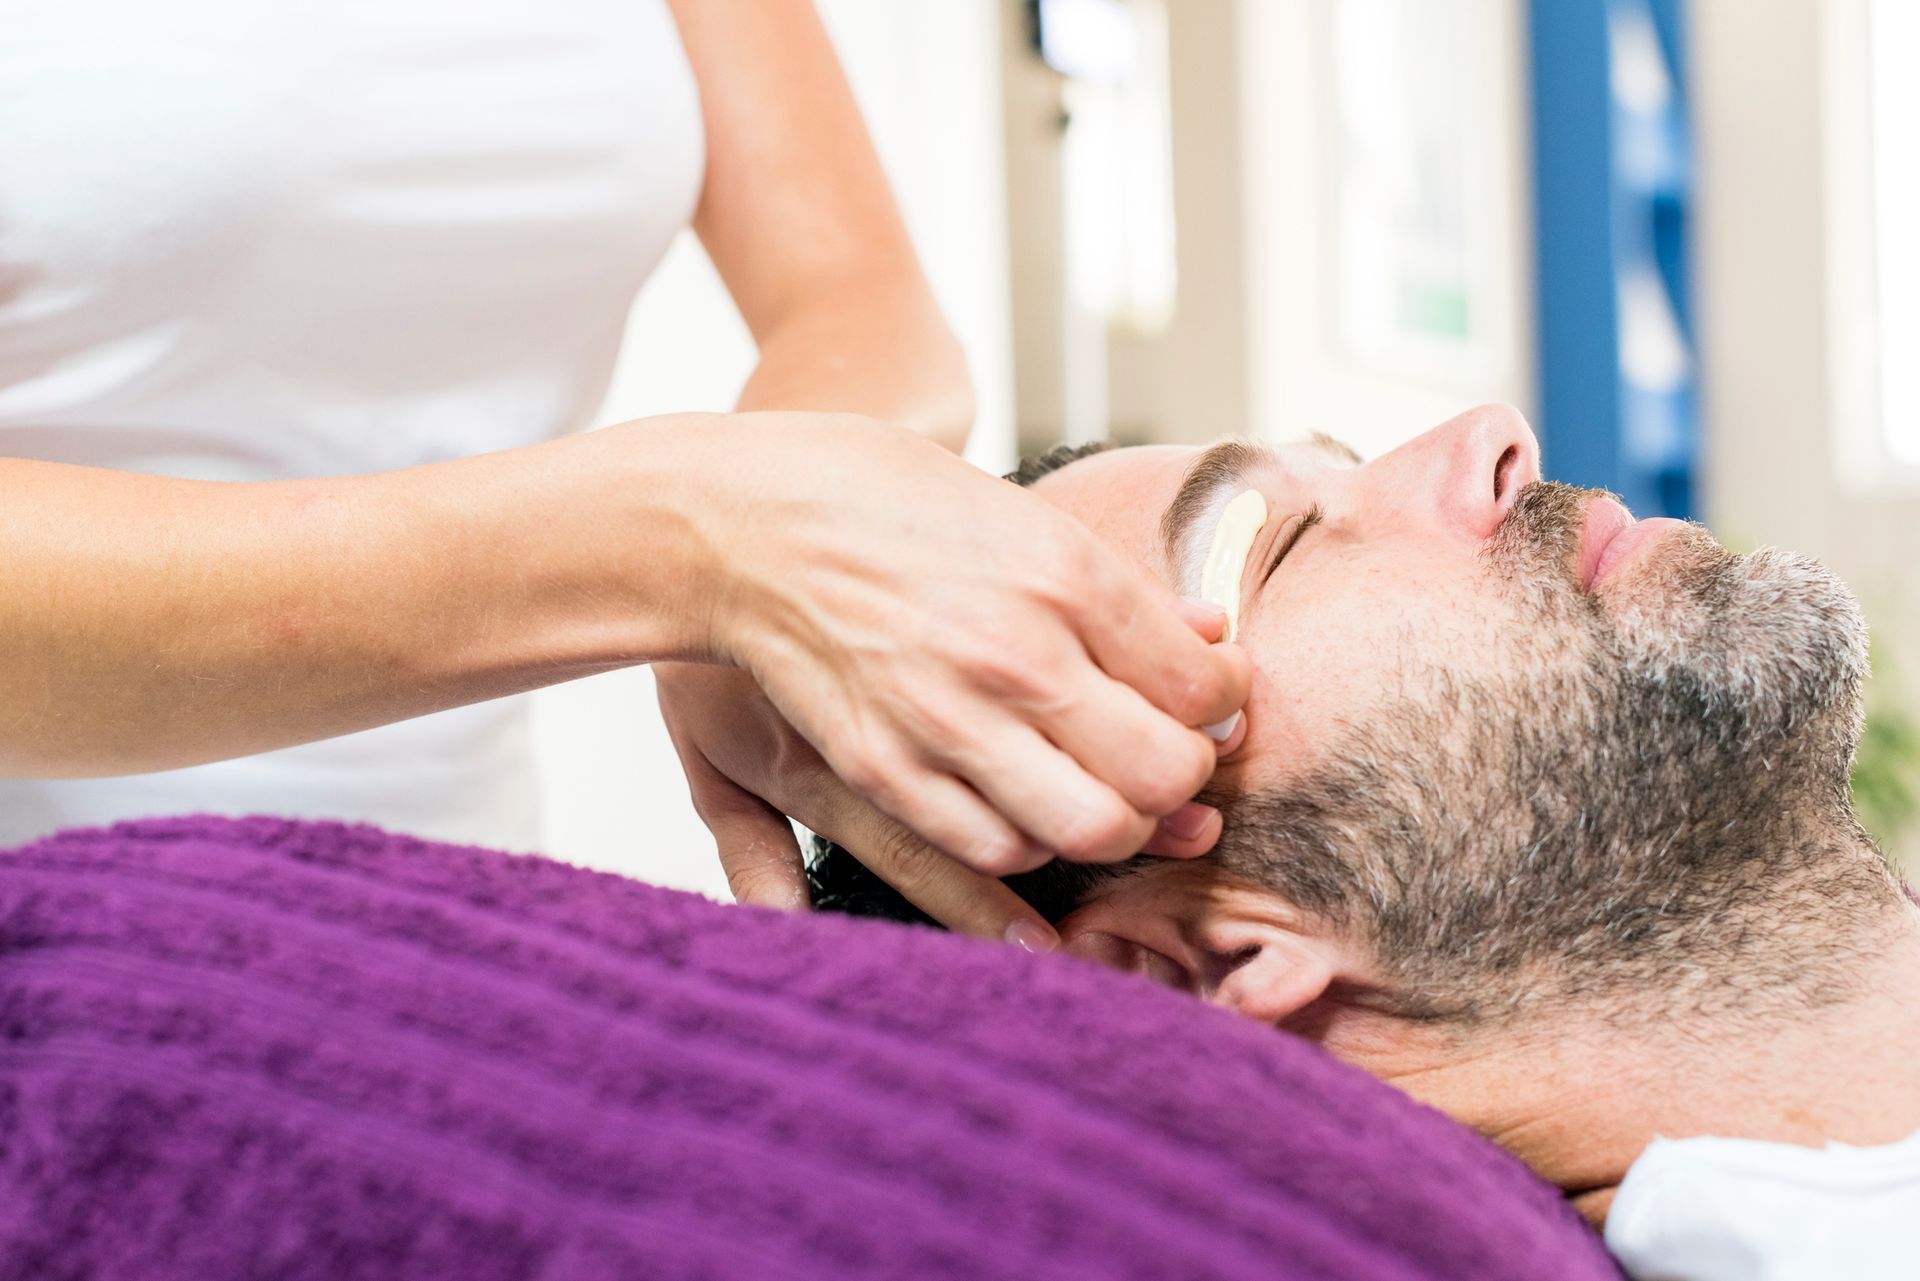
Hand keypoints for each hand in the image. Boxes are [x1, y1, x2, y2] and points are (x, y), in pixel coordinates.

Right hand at [690, 412, 1252, 877]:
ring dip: (1120, 822)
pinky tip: (1030, 805)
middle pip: (1164, 774)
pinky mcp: (886, 769)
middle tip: (1171, 758)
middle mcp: (1017, 656)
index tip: (1212, 698)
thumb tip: (1209, 638)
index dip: (1228, 704)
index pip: (1205, 687)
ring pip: (1092, 829)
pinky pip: (997, 848)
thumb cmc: (885, 499)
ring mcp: (948, 721)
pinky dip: (1034, 843)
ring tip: (1107, 790)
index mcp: (1065, 577)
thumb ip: (1120, 591)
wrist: (746, 520)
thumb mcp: (1022, 513)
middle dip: (1188, 777)